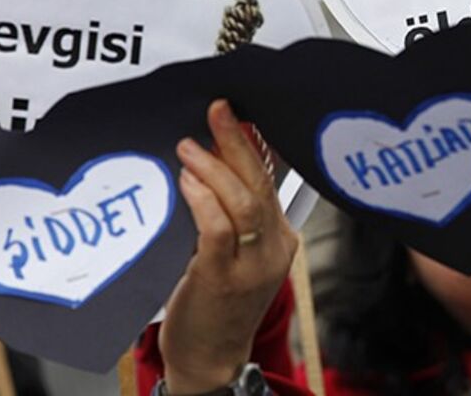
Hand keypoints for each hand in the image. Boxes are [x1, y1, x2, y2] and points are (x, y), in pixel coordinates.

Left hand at [159, 99, 297, 392]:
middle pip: (262, 183)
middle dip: (239, 141)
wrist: (210, 358)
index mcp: (282, 238)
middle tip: (217, 111)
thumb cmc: (216, 305)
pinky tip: (188, 183)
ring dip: (215, 168)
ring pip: (244, 202)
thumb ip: (227, 214)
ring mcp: (253, 265)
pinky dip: (203, 200)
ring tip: (191, 146)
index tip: (235, 115)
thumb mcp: (233, 253)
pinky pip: (218, 229)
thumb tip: (208, 162)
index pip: (272, 180)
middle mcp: (275, 248)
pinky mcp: (224, 279)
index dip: (253, 145)